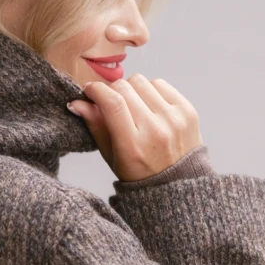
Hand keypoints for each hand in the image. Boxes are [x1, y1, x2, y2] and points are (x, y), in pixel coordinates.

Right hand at [68, 73, 203, 181]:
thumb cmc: (139, 172)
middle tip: (111, 102)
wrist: (178, 183)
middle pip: (125, 88)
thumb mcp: (111, 155)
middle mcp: (156, 130)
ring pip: (142, 82)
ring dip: (132, 90)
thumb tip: (76, 102)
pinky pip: (161, 84)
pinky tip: (149, 107)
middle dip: (112, 90)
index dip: (96, 90)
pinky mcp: (188, 111)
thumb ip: (95, 126)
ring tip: (133, 107)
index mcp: (133, 146)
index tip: (89, 90)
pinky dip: (150, 91)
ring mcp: (175, 119)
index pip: (112, 103)